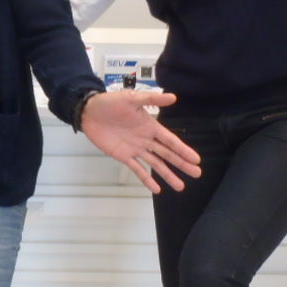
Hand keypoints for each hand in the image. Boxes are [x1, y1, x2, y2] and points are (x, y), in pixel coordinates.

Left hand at [80, 90, 200, 193]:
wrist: (89, 112)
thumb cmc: (111, 102)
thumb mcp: (132, 98)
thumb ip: (152, 99)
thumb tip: (173, 97)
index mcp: (151, 126)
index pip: (171, 140)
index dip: (183, 150)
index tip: (196, 159)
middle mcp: (146, 139)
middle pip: (167, 154)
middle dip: (182, 164)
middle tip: (197, 174)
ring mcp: (136, 149)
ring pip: (156, 164)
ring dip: (168, 174)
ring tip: (180, 186)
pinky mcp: (123, 156)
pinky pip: (137, 169)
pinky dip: (147, 179)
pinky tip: (157, 189)